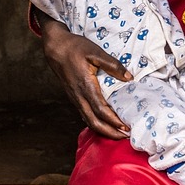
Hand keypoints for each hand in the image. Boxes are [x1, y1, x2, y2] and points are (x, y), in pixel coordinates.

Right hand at [38, 16, 132, 138]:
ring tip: (117, 133)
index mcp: (86, 86)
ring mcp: (75, 98)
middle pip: (94, 122)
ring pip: (88, 120)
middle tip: (125, 136)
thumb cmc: (75, 48)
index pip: (100, 110)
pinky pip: (85, 115)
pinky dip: (96, 123)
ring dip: (103, 130)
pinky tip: (105, 123)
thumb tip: (129, 77)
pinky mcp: (74, 97)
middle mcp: (79, 96)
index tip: (125, 127)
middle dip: (110, 132)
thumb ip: (112, 65)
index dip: (113, 121)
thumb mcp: (95, 52)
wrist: (55, 48)